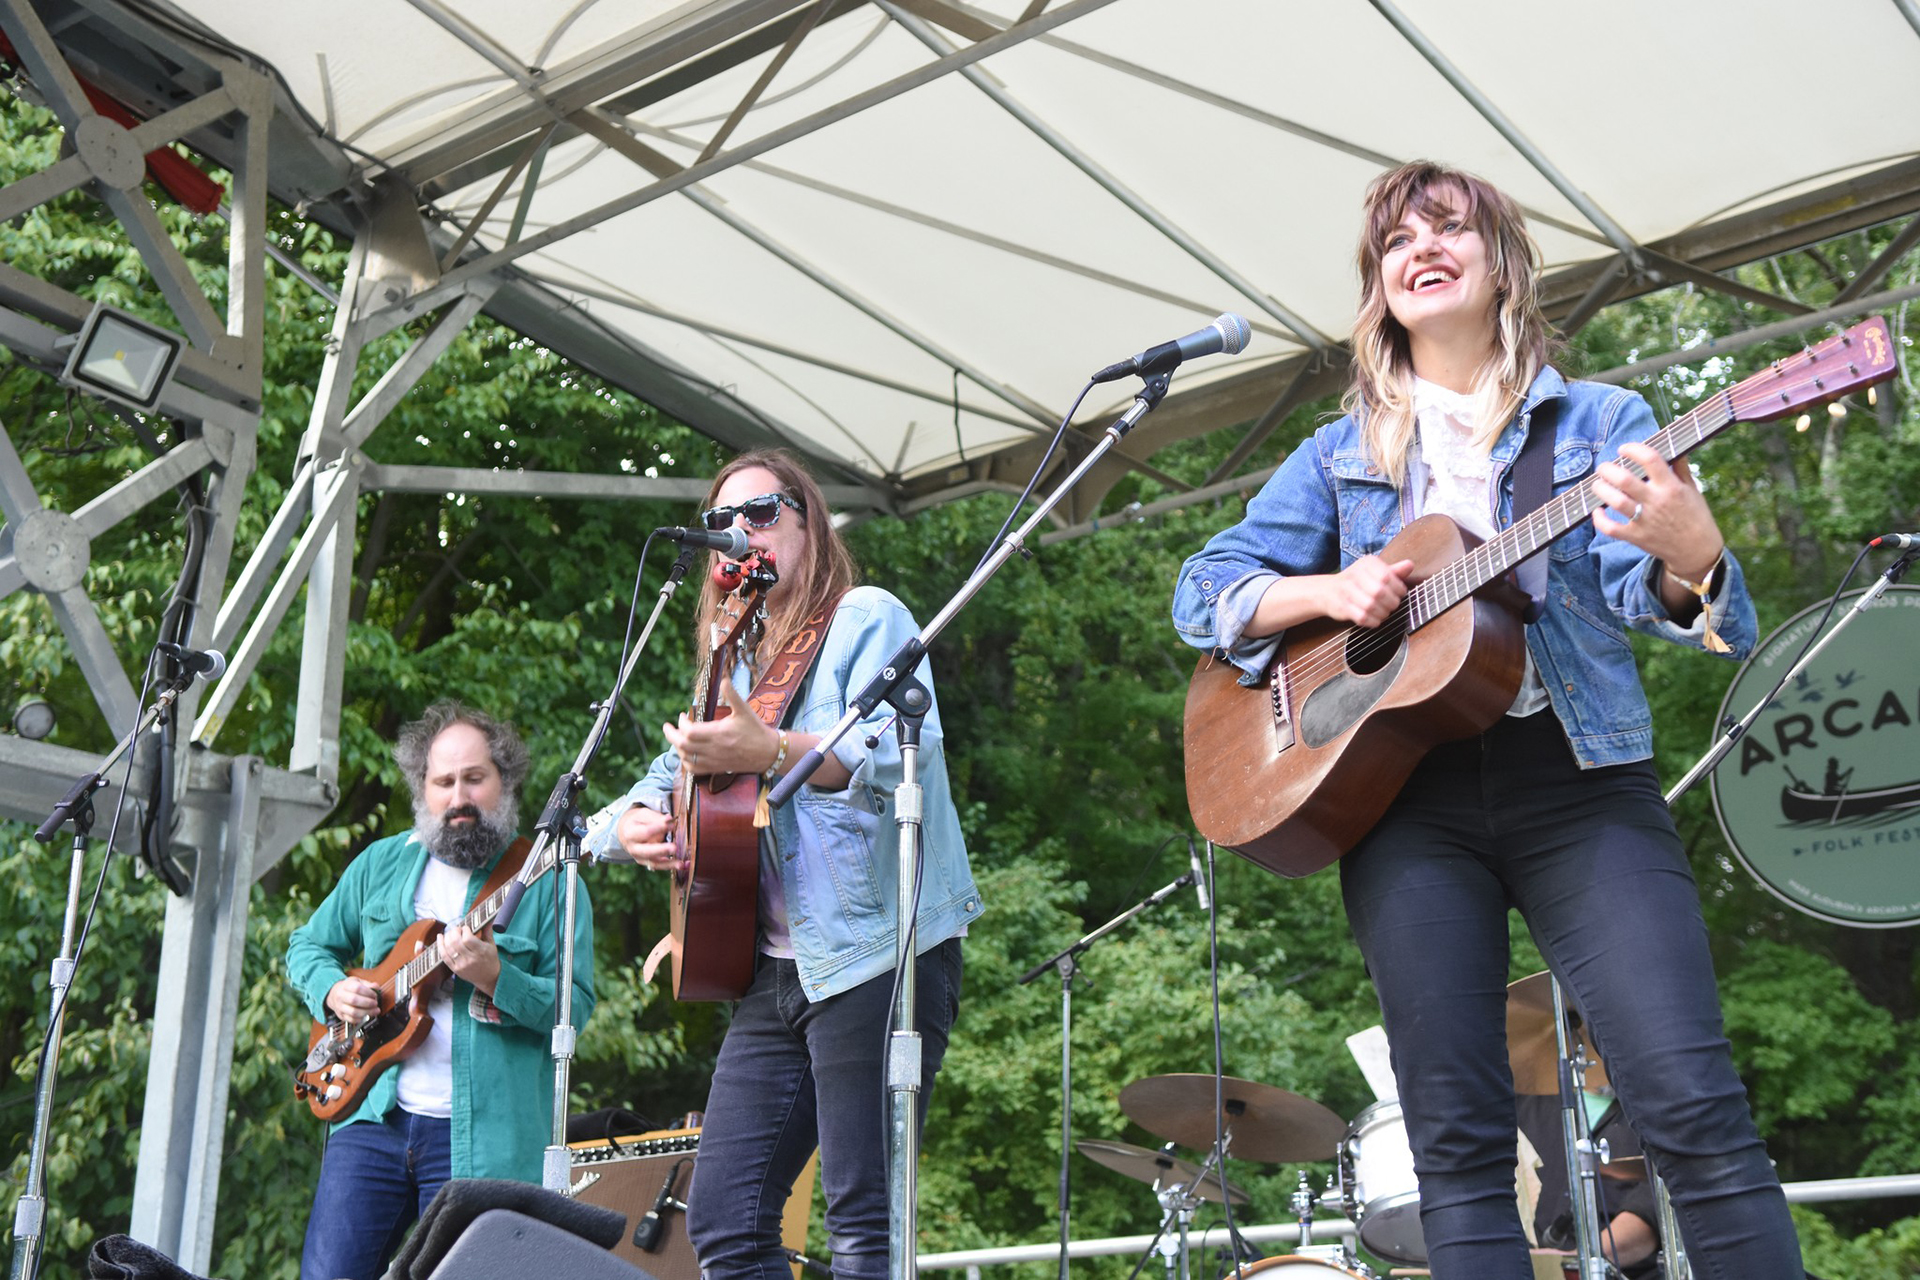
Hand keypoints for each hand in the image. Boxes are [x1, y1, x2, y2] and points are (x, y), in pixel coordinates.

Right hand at [324, 976, 379, 1022]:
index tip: (375, 994)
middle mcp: (341, 996)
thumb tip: (376, 987)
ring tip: (375, 1011)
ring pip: (353, 1012)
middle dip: (368, 1003)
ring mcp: (340, 1007)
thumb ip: (368, 984)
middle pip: (354, 1000)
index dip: (368, 992)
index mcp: (346, 986)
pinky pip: (352, 1020)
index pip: (357, 988)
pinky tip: (367, 1016)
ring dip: (367, 1012)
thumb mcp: (358, 982)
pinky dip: (362, 1019)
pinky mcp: (341, 1015)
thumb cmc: (349, 988)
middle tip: (375, 1003)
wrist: (335, 994)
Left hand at [441, 923, 499, 996]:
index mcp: (481, 951)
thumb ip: (488, 931)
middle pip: (456, 942)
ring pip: (449, 948)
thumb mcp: (492, 945)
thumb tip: (488, 918)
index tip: (466, 928)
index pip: (468, 938)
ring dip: (447, 937)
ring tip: (450, 933)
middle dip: (454, 932)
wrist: (488, 978)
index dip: (464, 930)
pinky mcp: (455, 969)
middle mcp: (470, 959)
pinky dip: (440, 946)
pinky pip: (444, 957)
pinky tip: (440, 938)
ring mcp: (461, 965)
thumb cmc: (491, 960)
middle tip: (457, 929)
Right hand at [616, 803, 679, 870]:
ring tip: (682, 864)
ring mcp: (640, 858)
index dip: (659, 828)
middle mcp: (633, 849)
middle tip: (674, 848)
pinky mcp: (647, 863)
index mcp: (630, 834)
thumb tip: (669, 819)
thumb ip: (656, 817)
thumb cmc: (638, 821)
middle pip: (647, 851)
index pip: (645, 832)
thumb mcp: (643, 815)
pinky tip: (682, 865)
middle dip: (661, 850)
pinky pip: (659, 866)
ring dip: (669, 864)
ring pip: (654, 863)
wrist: (626, 832)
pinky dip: (670, 866)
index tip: (671, 824)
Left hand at [662, 680, 780, 776]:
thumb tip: (723, 679)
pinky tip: (686, 753)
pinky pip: (694, 769)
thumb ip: (732, 695)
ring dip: (677, 747)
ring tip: (676, 737)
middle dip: (671, 735)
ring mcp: (714, 760)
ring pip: (686, 757)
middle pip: (683, 745)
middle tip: (668, 727)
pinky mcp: (716, 768)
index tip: (683, 715)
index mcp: (719, 733)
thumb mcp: (744, 710)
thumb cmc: (756, 730)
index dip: (681, 723)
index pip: (690, 731)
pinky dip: (685, 761)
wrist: (768, 753)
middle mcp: (714, 748)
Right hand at [1321, 555, 1413, 626]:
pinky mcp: (1342, 606)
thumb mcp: (1374, 572)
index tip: (1399, 594)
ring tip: (1384, 612)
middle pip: (1380, 592)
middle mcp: (1355, 574)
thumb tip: (1410, 565)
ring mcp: (1346, 591)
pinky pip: (1362, 617)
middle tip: (1393, 605)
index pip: (1387, 576)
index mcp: (1366, 563)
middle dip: (1391, 603)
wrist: (1327, 591)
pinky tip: (1375, 619)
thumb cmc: (1357, 581)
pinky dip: (1373, 621)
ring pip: (1371, 606)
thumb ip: (1393, 571)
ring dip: (1383, 613)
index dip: (1398, 589)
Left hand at [1591, 442, 1724, 581]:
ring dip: (1600, 489)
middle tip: (1603, 467)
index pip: (1650, 459)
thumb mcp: (1692, 489)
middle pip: (1625, 480)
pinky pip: (1611, 528)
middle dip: (1608, 469)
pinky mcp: (1636, 537)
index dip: (1633, 449)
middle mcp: (1657, 502)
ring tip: (1597, 484)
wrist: (1697, 550)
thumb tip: (1675, 447)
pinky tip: (1597, 510)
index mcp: (1671, 487)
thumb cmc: (1694, 516)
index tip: (1624, 449)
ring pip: (1615, 501)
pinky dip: (1599, 519)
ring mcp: (1645, 520)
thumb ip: (1680, 468)